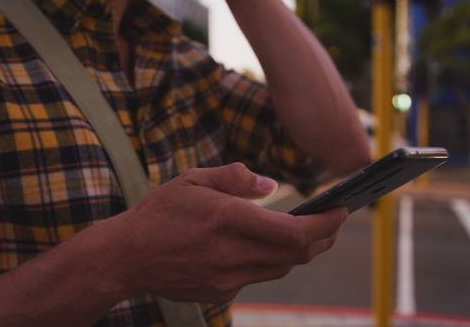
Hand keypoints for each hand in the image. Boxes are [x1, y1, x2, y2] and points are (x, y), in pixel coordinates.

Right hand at [108, 163, 346, 303]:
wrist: (127, 256)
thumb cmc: (159, 213)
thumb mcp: (193, 180)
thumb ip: (235, 178)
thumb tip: (271, 185)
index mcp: (227, 219)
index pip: (295, 231)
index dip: (326, 223)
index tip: (342, 209)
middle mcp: (231, 252)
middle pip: (297, 253)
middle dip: (324, 237)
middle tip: (333, 220)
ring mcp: (226, 277)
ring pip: (281, 267)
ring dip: (300, 250)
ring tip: (307, 232)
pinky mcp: (220, 292)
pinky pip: (257, 277)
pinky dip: (268, 260)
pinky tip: (262, 246)